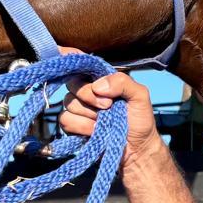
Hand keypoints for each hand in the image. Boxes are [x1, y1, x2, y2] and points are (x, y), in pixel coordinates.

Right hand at [58, 50, 160, 174]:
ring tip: (104, 122)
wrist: (137, 150)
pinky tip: (95, 132)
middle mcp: (87, 91)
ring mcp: (79, 109)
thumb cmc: (140, 121)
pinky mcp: (73, 127)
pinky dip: (82, 127)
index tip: (62, 52)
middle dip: (89, 95)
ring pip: (69, 103)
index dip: (68, 56)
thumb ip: (123, 82)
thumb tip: (97, 86)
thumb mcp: (140, 96)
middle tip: (108, 106)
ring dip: (89, 115)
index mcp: (101, 80)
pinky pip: (66, 120)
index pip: (81, 63)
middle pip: (72, 83)